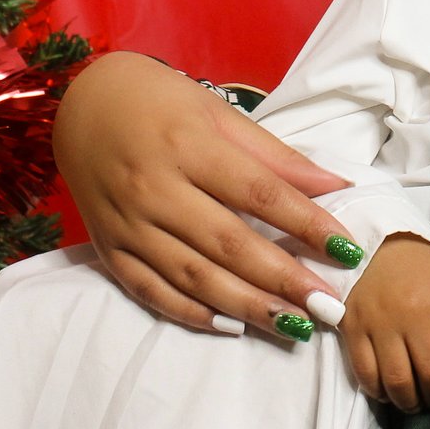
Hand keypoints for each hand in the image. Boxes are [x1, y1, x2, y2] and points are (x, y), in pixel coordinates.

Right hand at [54, 52, 358, 335]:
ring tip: (294, 326)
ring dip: (248, 306)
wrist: (81, 103)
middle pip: (229, 243)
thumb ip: (275, 156)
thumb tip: (335, 187)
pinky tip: (232, 327)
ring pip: (193, 276)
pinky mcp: (109, 248)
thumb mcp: (219, 112)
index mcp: (188, 145)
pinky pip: (151, 290)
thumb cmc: (160, 101)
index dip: (307, 224)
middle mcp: (155, 188)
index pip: (259, 193)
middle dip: (284, 280)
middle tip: (331, 307)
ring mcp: (128, 223)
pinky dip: (192, 313)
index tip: (348, 249)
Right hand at [339, 236, 429, 411]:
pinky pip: (365, 373)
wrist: (368, 240)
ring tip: (415, 402)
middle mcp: (411, 313)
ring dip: (410, 401)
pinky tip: (387, 393)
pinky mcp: (352, 329)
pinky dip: (378, 391)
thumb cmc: (416, 260)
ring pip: (398, 379)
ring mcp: (379, 323)